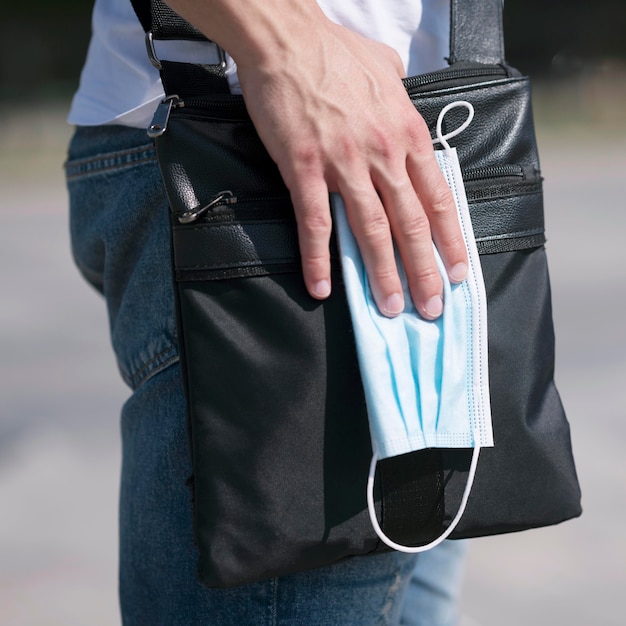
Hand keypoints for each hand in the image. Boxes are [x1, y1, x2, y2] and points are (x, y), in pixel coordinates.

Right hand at [165, 0, 468, 317]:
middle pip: (410, 224)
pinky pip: (315, 222)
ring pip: (370, 230)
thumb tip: (406, 94)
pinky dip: (318, 258)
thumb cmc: (336, 53)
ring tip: (389, 307)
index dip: (450, 240)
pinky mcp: (305, 168)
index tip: (458, 272)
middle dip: (423, 270)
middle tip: (430, 307)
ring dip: (381, 273)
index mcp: (406, 135)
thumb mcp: (386, 70)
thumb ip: (402, 93)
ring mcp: (344, 163)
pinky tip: (322, 286)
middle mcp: (383, 154)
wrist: (288, 38)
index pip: (437, 199)